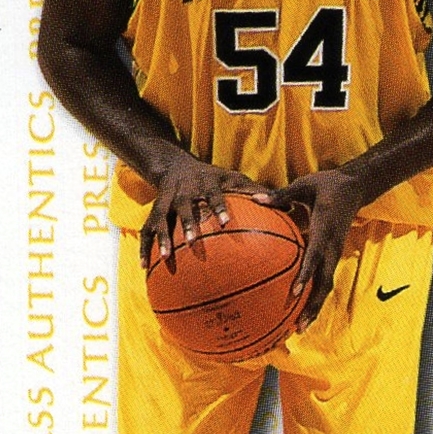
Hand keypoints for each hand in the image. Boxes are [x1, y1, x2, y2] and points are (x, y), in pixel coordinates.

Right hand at [140, 150, 267, 268]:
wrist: (175, 166)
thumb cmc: (213, 177)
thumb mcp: (233, 178)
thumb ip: (256, 193)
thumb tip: (287, 208)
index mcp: (206, 185)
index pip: (213, 195)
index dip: (219, 207)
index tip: (226, 222)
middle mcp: (184, 192)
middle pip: (184, 207)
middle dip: (187, 223)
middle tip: (193, 242)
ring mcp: (167, 201)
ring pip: (161, 218)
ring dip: (162, 237)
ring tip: (165, 257)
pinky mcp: (155, 210)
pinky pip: (146, 229)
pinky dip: (144, 247)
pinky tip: (145, 267)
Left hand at [260, 169, 365, 330]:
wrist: (355, 187)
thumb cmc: (327, 185)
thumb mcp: (304, 185)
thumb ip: (281, 195)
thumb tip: (255, 198)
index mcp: (325, 228)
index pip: (315, 256)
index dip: (306, 274)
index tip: (294, 292)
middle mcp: (332, 245)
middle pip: (325, 281)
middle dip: (313, 305)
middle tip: (298, 325)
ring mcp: (335, 252)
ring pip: (327, 285)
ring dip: (315, 307)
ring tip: (299, 327)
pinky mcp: (333, 254)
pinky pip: (325, 278)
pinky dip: (314, 295)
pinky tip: (300, 307)